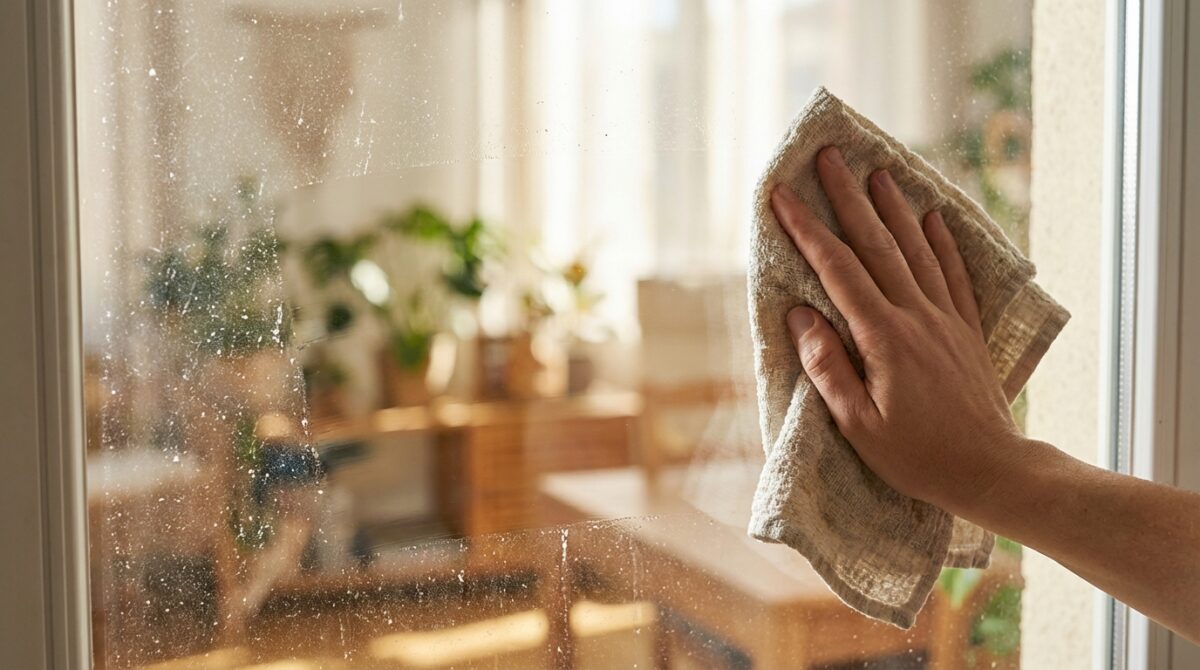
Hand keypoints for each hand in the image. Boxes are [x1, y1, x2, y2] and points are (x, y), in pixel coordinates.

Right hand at [771, 145, 1024, 512]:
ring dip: (893, 208)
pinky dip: (941, 242)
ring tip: (877, 171)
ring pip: (916, 250)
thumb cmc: (918, 456)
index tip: (783, 196)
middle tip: (830, 157)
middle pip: (877, 244)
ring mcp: (946, 320)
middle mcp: (916, 316)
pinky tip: (932, 218)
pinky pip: (954, 274)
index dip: (807, 229)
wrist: (992, 470)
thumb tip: (800, 315)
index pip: (838, 270)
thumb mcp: (858, 424)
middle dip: (848, 197)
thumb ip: (828, 366)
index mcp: (883, 338)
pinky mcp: (967, 331)